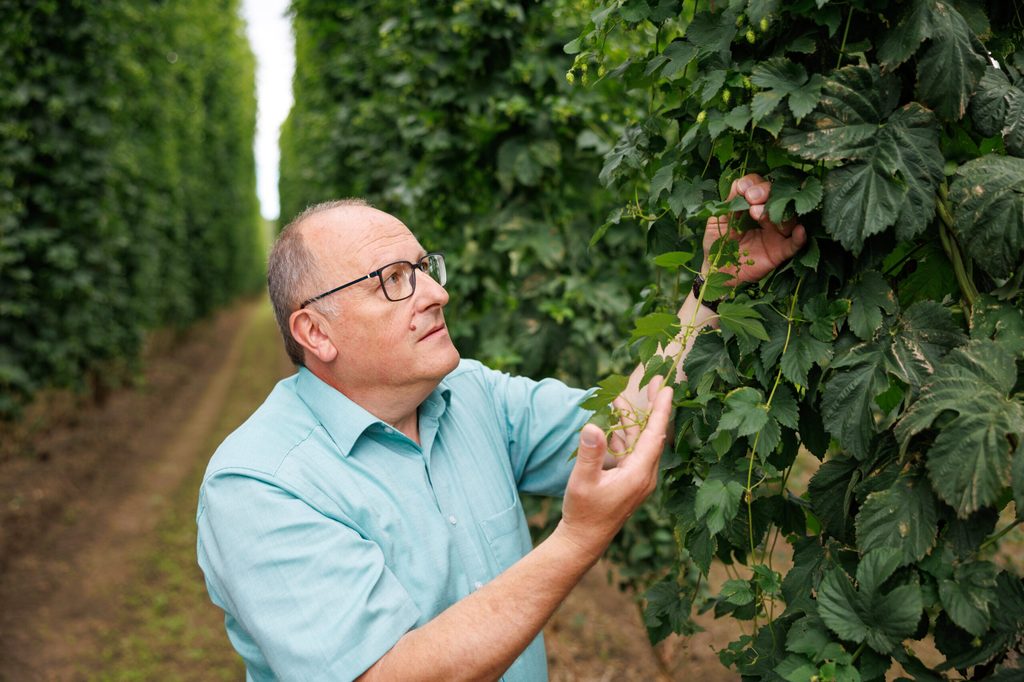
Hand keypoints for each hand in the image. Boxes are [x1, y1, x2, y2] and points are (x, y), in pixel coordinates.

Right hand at [556, 377, 673, 561]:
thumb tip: (593, 426)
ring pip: (639, 442)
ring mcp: (637, 478)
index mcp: (639, 474)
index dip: (661, 410)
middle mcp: (644, 475)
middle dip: (651, 408)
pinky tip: (613, 423)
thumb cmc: (584, 513)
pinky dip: (623, 434)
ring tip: (620, 398)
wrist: (583, 540)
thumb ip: (590, 453)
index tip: (667, 388)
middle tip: (654, 382)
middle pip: (652, 434)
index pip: (655, 435)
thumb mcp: (583, 481)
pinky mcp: (629, 480)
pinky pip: (630, 451)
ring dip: (631, 420)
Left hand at [703, 173, 806, 283]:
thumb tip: (739, 183)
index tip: (743, 190)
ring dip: (776, 212)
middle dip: (765, 192)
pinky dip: (799, 237)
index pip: (759, 186)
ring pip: (788, 216)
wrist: (716, 272)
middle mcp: (767, 217)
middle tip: (752, 198)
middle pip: (777, 196)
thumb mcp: (717, 220)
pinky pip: (795, 244)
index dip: (753, 183)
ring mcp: (776, 234)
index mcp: (752, 205)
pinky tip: (799, 230)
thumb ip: (729, 203)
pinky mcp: (780, 252)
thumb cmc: (716, 244)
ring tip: (758, 214)